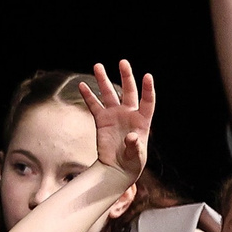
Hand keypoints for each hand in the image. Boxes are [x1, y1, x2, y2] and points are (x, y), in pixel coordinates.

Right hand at [79, 60, 156, 187]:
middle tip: (123, 62)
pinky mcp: (102, 120)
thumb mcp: (136, 156)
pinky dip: (88, 96)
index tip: (148, 76)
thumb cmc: (132, 164)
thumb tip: (131, 137)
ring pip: (109, 94)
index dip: (148, 89)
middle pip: (129, 91)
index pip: (147, 101)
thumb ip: (135, 146)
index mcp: (142, 121)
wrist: (117, 170)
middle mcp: (129, 114)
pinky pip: (94, 105)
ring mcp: (115, 116)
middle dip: (126, 76)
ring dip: (103, 80)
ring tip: (98, 65)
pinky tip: (82, 85)